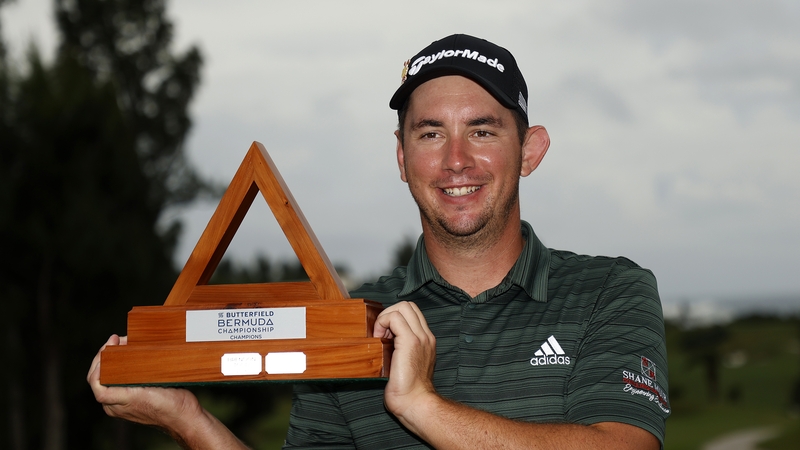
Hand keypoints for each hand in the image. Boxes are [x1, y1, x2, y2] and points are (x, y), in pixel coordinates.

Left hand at [87, 335, 201, 430]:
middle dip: (107, 355)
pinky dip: (125, 364)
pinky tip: (134, 355)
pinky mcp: (135, 396)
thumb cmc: (167, 407)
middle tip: (117, 339)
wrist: (185, 416)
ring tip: (125, 343)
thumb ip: (120, 389)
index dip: (98, 362)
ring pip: (112, 376)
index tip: (109, 346)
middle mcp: (115, 404)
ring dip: (115, 358)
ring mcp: (125, 401)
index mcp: (114, 405)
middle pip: (101, 376)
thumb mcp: (141, 395)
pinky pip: (123, 377)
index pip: (95, 381)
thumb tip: (109, 369)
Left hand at [372, 301, 437, 419]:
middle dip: (390, 313)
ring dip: (386, 317)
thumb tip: (383, 339)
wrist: (415, 403)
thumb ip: (400, 350)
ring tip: (380, 336)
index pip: (412, 314)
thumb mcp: (405, 364)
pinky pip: (395, 318)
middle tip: (381, 333)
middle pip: (408, 306)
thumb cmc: (407, 390)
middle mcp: (426, 336)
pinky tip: (378, 339)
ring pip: (403, 307)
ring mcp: (420, 337)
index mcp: (426, 341)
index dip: (395, 318)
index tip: (384, 335)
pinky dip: (383, 323)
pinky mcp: (410, 341)